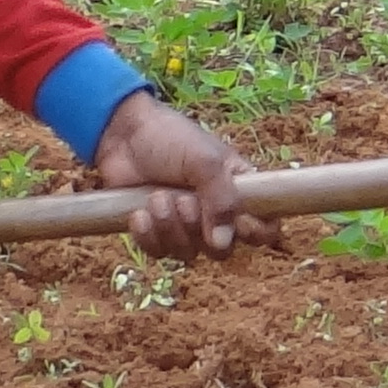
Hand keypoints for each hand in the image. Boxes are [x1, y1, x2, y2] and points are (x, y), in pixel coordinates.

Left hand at [96, 94, 252, 257]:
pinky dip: (148, 235)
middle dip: (197, 228)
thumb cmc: (171, 138)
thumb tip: (222, 243)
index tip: (239, 223)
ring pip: (187, 253)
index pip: (265, 227)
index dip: (257, 233)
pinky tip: (138, 212)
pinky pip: (158, 252)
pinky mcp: (156, 231)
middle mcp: (215, 212)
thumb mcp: (205, 161)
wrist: (123, 134)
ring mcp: (185, 224)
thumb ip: (222, 199)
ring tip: (156, 197)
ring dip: (169, 227)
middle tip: (182, 200)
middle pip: (221, 250)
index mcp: (238, 190)